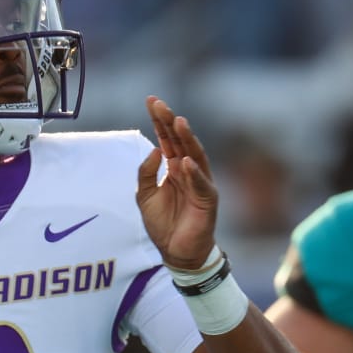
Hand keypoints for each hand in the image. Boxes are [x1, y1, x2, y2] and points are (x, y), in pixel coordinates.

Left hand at [136, 96, 217, 269]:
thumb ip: (146, 173)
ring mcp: (200, 183)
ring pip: (195, 156)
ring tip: (179, 122)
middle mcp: (188, 171)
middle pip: (180, 141)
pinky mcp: (207, 201)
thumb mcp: (145, 196)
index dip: (159, 120)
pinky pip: (201, 184)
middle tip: (160, 104)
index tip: (151, 101)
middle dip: (170, 122)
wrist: (176, 252)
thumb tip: (154, 149)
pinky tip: (186, 161)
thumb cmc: (163, 224)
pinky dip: (194, 173)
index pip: (166, 138)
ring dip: (187, 139)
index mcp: (173, 167)